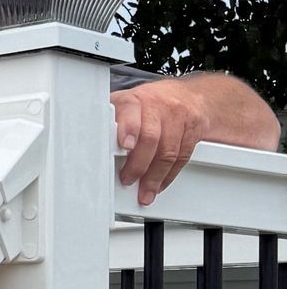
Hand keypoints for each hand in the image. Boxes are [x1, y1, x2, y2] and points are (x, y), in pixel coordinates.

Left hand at [113, 79, 212, 206]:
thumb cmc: (148, 104)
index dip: (129, 128)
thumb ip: (111, 123)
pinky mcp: (193, 131)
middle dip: (138, 164)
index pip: (131, 110)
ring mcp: (177, 118)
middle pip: (151, 137)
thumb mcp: (125, 105)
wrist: (187, 96)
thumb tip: (94, 146)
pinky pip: (182, 157)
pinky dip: (169, 175)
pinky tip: (159, 183)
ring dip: (155, 177)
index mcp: (135, 100)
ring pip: (168, 151)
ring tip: (145, 192)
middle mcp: (158, 106)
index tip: (125, 146)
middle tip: (128, 180)